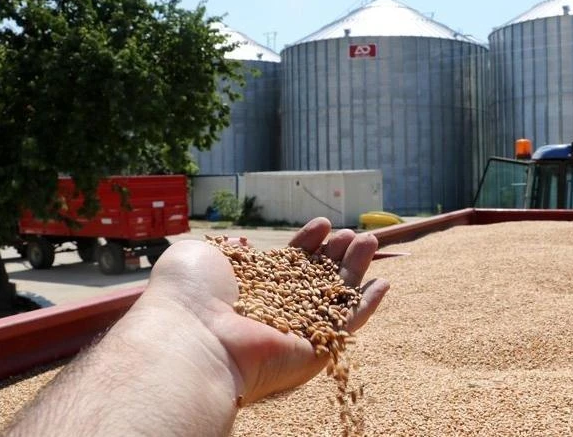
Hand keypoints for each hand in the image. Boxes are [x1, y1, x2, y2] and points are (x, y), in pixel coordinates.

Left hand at [143, 217, 389, 404]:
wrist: (195, 335)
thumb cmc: (190, 294)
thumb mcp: (200, 255)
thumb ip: (225, 247)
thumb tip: (237, 243)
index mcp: (250, 290)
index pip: (287, 264)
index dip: (307, 243)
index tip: (322, 224)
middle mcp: (274, 311)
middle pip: (315, 279)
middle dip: (334, 253)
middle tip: (351, 233)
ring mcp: (296, 330)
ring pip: (335, 297)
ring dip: (355, 269)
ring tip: (369, 241)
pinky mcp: (316, 348)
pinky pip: (348, 325)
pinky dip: (367, 305)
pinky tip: (383, 282)